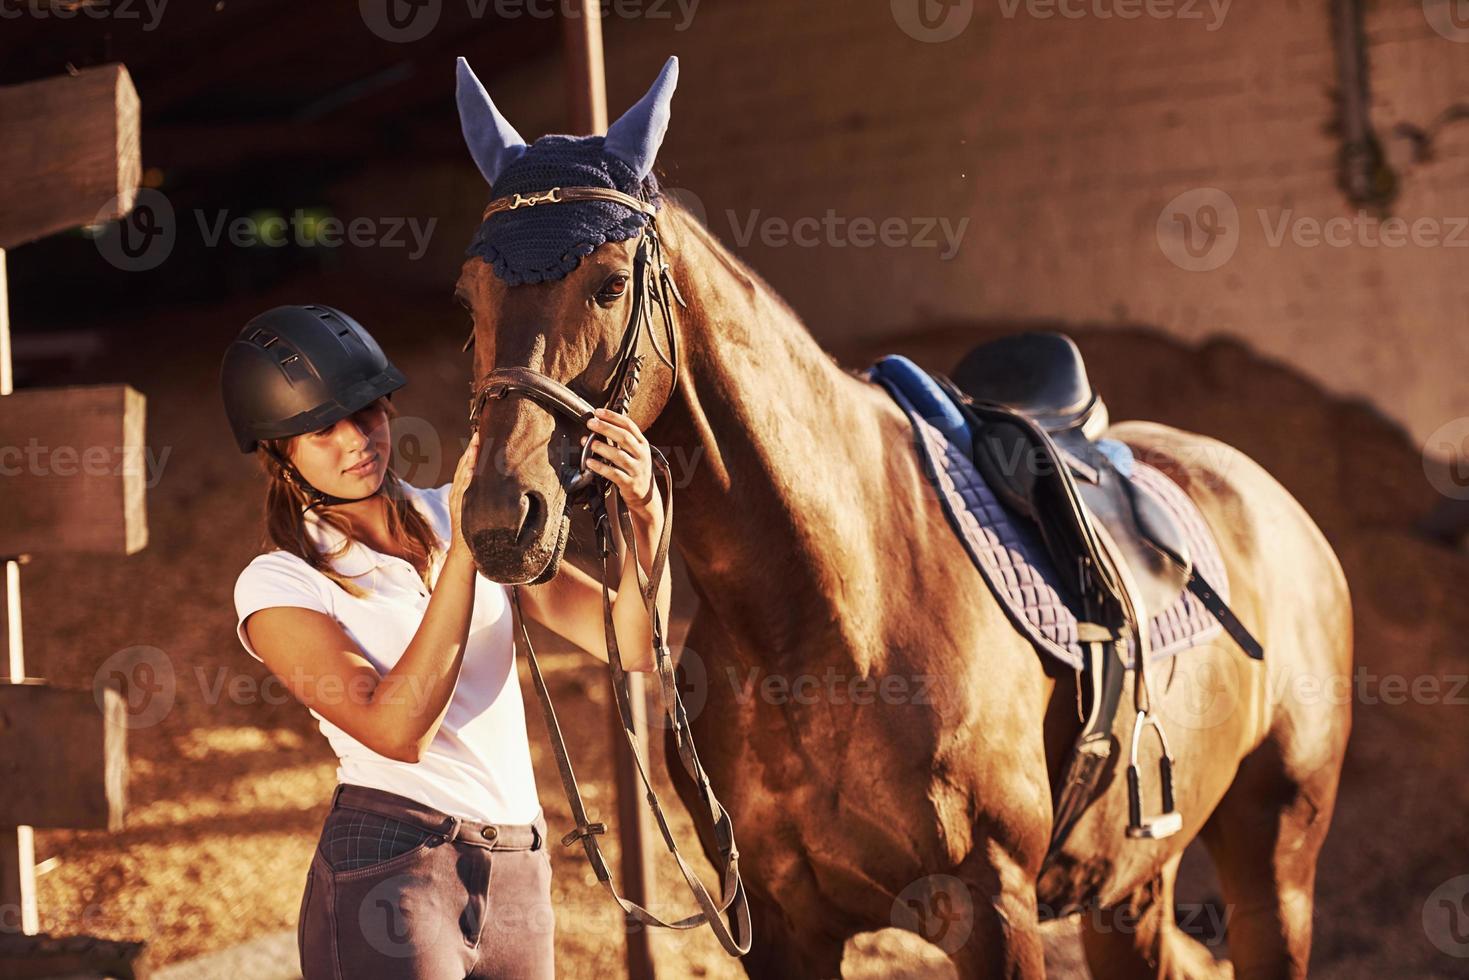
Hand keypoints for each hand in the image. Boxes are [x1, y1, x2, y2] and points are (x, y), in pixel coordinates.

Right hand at [448, 432, 479, 557]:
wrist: (465, 553)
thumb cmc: (476, 530)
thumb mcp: (479, 507)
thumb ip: (483, 493)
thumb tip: (497, 480)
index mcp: (463, 489)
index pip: (468, 465)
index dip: (474, 450)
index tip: (482, 435)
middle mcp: (458, 492)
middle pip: (464, 465)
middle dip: (472, 449)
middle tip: (479, 433)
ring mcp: (457, 499)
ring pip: (463, 474)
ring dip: (469, 459)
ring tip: (476, 444)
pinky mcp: (459, 508)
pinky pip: (463, 490)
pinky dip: (466, 478)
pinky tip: (472, 468)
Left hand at [580, 408, 655, 519]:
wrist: (645, 496)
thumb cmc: (635, 470)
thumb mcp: (635, 453)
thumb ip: (621, 440)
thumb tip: (598, 426)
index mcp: (642, 444)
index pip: (629, 425)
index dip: (613, 417)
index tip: (598, 412)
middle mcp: (641, 455)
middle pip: (624, 437)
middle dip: (606, 428)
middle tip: (591, 424)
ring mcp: (637, 470)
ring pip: (619, 456)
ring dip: (603, 448)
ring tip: (590, 443)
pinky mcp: (630, 484)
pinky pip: (614, 474)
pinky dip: (601, 468)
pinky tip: (590, 463)